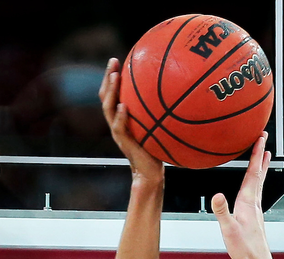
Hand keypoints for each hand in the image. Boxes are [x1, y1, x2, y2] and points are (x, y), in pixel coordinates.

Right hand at [100, 58, 163, 184]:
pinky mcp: (125, 144)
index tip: (118, 60)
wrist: (151, 173)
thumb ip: (158, 112)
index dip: (112, 77)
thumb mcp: (157, 127)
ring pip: (108, 110)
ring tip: (115, 77)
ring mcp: (119, 133)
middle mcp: (118, 123)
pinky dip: (120, 117)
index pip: (113, 94)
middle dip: (108, 78)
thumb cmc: (156, 150)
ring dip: (111, 92)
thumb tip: (177, 91)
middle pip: (106, 97)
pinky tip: (123, 106)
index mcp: (123, 118)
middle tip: (113, 61)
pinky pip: (119, 128)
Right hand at [211, 135, 272, 258]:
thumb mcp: (228, 230)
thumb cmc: (244, 249)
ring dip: (260, 168)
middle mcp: (254, 203)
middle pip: (258, 174)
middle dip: (260, 155)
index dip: (256, 154)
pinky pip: (256, 193)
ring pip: (258, 183)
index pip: (253, 173)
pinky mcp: (254, 217)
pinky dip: (256, 182)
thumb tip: (217, 195)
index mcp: (248, 202)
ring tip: (264, 156)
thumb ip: (222, 212)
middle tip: (264, 140)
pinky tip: (254, 186)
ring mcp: (256, 210)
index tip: (260, 138)